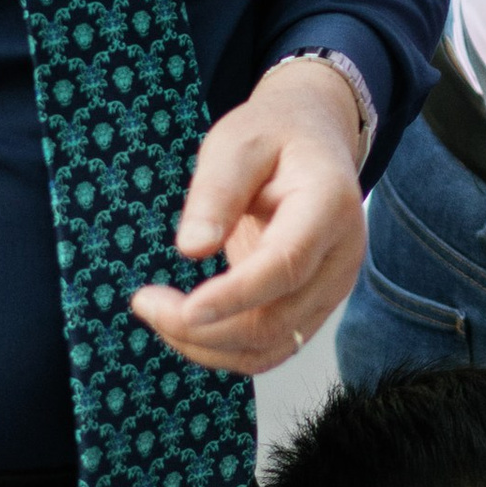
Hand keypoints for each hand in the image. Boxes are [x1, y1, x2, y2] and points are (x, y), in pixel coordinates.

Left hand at [133, 57, 367, 375]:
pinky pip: (270, 348)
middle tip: (144, 302)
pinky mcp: (312, 308)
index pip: (286, 264)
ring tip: (158, 313)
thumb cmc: (273, 137)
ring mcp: (331, 289)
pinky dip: (223, 349)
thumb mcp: (237, 143)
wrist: (314, 143)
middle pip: (275, 319)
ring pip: (271, 347)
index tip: (182, 309)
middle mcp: (341, 257)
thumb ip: (217, 191)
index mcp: (330, 206)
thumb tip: (192, 249)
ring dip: (207, 346)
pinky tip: (186, 323)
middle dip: (203, 328)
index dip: (235, 295)